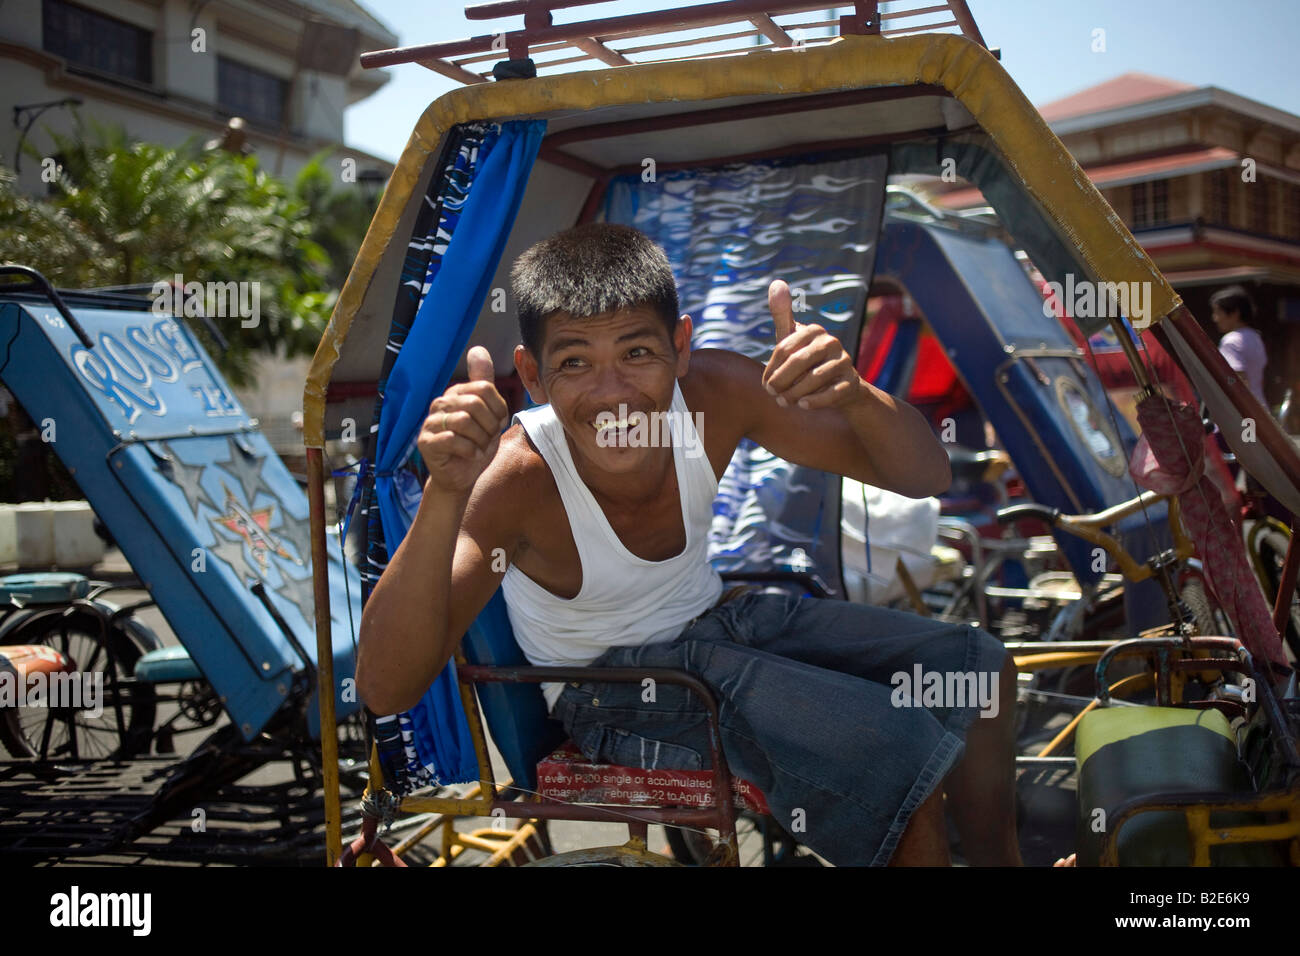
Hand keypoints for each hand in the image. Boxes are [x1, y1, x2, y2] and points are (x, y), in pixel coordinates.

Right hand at [417, 346, 508, 495]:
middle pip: (474, 404)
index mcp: (455, 394)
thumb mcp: (488, 413)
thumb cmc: (475, 445)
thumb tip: (477, 349)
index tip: (496, 425)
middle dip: (489, 426)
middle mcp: (439, 404)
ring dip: (479, 440)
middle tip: (486, 439)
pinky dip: (470, 451)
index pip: (484, 389)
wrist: (461, 477)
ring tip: (478, 448)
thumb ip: (483, 382)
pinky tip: (470, 456)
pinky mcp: (425, 443)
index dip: (498, 410)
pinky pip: (454, 441)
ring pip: (464, 421)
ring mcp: (430, 423)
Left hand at [762, 279, 861, 409]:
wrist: (838, 388)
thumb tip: (776, 281)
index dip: (771, 369)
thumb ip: (782, 314)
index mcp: (814, 330)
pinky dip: (814, 402)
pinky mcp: (852, 382)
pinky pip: (832, 393)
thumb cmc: (807, 361)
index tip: (766, 384)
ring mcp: (845, 361)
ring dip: (794, 394)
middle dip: (781, 382)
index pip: (783, 349)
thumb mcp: (792, 339)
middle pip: (798, 362)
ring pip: (814, 379)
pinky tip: (802, 405)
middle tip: (772, 394)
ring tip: (784, 402)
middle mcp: (832, 342)